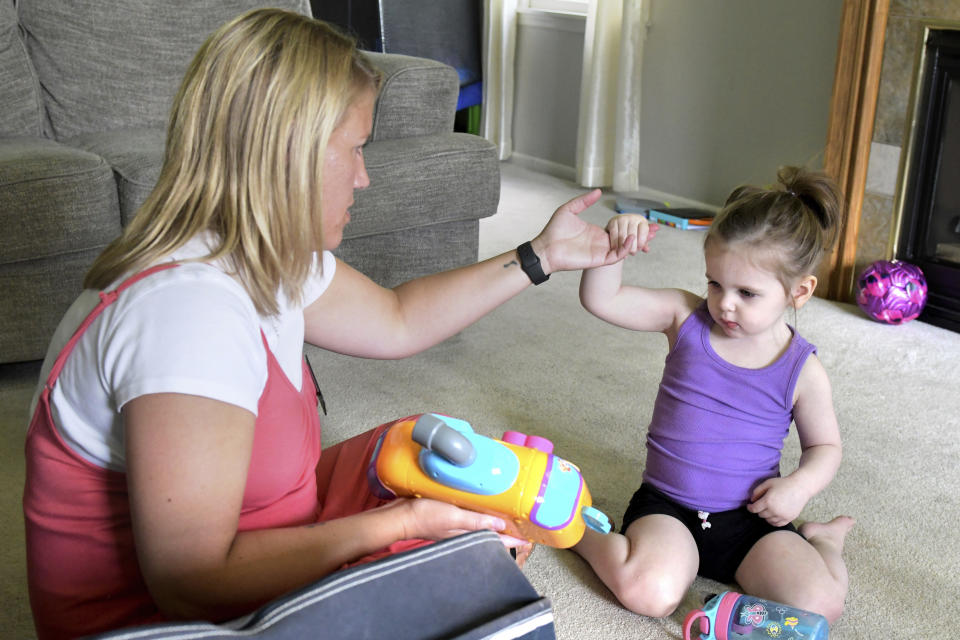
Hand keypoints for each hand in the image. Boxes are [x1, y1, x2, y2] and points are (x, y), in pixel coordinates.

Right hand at [390, 498, 524, 547]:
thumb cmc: (425, 516)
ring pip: (478, 531)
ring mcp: (453, 529)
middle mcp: (462, 534)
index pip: (494, 540)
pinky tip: (477, 514)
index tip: (525, 541)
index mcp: (466, 535)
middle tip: (519, 534)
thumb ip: (477, 521)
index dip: (510, 541)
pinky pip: (466, 522)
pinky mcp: (446, 521)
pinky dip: (476, 520)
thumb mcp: (454, 516)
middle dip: (503, 537)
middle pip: (488, 537)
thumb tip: (500, 525)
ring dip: (491, 527)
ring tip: (504, 525)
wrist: (401, 516)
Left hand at [531, 190, 654, 273]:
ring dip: (635, 241)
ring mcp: (600, 251)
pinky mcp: (598, 259)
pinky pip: (616, 255)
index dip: (631, 225)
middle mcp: (600, 242)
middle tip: (655, 228)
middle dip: (640, 235)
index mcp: (596, 232)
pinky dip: (625, 249)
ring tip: (644, 233)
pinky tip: (630, 239)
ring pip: (623, 248)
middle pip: (625, 239)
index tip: (644, 220)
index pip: (619, 229)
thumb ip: (584, 201)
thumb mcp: (569, 210)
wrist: (545, 248)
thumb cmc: (554, 230)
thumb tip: (598, 191)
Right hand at [605, 214, 656, 254]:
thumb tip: (647, 250)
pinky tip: (617, 249)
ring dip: (623, 247)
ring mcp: (622, 219)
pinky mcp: (613, 222)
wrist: (618, 225)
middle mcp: (632, 217)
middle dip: (632, 246)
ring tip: (624, 252)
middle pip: (633, 235)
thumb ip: (643, 243)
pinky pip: (614, 235)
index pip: (643, 232)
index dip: (641, 242)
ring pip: (623, 236)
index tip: (639, 248)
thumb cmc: (631, 231)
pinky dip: (615, 244)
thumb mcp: (639, 237)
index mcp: (641, 220)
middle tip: (632, 252)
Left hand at [747, 476, 810, 526]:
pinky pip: (777, 524)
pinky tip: (774, 515)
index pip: (754, 509)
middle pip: (761, 515)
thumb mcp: (767, 483)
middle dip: (759, 510)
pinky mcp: (789, 519)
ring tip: (769, 508)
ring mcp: (782, 516)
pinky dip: (773, 521)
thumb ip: (757, 491)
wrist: (800, 487)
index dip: (750, 508)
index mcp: (768, 501)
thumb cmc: (783, 483)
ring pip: (768, 520)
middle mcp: (774, 510)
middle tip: (762, 504)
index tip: (749, 506)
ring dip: (766, 515)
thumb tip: (752, 500)